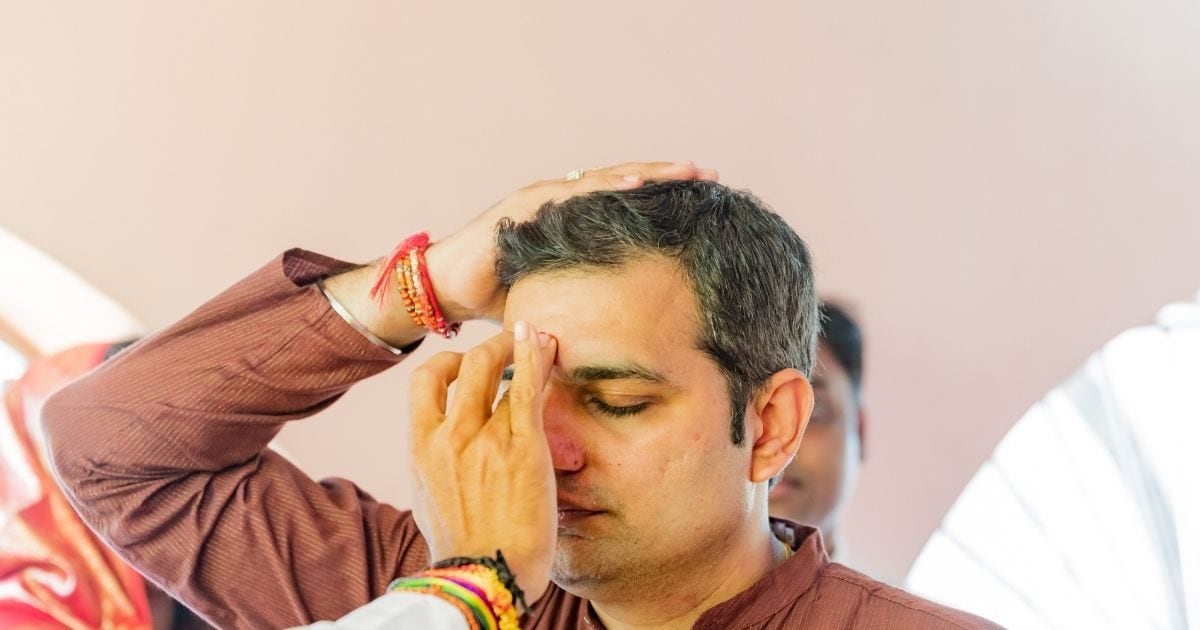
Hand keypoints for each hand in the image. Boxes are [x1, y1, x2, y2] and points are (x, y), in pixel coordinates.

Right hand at [406, 321, 558, 602]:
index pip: (424, 381)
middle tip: (510, 344)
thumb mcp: (432, 497)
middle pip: (466, 366)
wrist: (486, 576)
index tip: (465, 362)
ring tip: (538, 339)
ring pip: (500, 373)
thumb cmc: (464, 548)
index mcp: (421, 448)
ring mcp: (486, 440)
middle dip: (491, 348)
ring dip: (520, 349)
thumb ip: (438, 462)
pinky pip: (528, 390)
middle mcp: (449, 436)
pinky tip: (543, 341)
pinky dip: (534, 358)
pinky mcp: (523, 448)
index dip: (446, 362)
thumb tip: (448, 445)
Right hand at [425, 161, 718, 321]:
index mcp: (570, 220)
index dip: (661, 197)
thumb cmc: (497, 295)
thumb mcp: (554, 299)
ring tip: (684, 172)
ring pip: (603, 180)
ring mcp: (543, 198)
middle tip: (709, 175)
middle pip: (621, 183)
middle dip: (665, 177)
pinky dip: (604, 187)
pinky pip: (571, 193)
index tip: (703, 197)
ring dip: (644, 175)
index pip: (622, 203)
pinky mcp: (525, 206)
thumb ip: (583, 303)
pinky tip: (635, 185)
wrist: (444, 289)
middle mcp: (559, 201)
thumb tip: (618, 333)